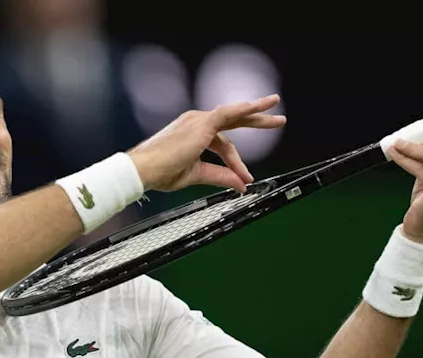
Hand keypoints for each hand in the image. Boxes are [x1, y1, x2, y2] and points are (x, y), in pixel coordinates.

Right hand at [127, 95, 285, 192]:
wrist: (144, 170)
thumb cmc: (161, 172)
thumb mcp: (197, 174)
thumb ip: (220, 176)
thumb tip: (240, 184)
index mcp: (193, 133)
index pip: (222, 144)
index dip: (236, 163)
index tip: (245, 179)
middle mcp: (196, 123)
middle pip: (233, 121)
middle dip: (256, 121)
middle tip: (277, 120)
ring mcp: (199, 121)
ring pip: (235, 114)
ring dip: (257, 113)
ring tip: (277, 112)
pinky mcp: (201, 124)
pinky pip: (229, 113)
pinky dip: (246, 110)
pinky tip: (260, 108)